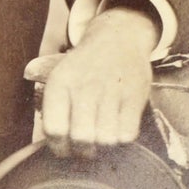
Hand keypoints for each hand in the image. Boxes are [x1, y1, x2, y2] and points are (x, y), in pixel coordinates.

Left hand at [39, 6, 156, 157]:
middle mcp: (84, 86)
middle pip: (81, 138)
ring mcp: (111, 90)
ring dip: (104, 146)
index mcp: (60, 83)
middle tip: (87, 149)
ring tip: (102, 137)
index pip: (54, 129)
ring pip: (106, 139)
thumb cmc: (85, 67)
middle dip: (83, 151)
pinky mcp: (134, 95)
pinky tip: (118, 128)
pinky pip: (127, 133)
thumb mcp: (61, 77)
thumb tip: (55, 146)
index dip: (59, 148)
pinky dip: (123, 138)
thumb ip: (55, 109)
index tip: (65, 150)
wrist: (118, 37)